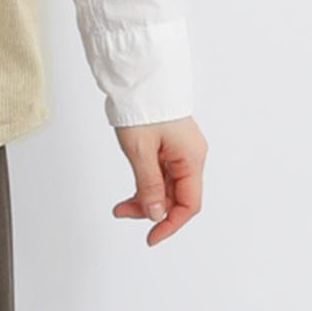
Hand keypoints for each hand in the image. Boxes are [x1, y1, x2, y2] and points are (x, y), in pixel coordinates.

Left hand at [112, 115, 206, 245]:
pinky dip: (146, 181)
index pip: (189, 204)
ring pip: (166, 185)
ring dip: (145, 196)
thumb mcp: (141, 150)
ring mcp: (179, 149)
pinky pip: (161, 171)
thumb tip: (156, 214)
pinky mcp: (168, 143)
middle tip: (123, 212)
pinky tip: (132, 189)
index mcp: (191, 158)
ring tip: (121, 205)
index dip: (171, 223)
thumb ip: (149, 185)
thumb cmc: (142, 105)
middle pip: (176, 195)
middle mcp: (190, 155)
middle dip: (151, 209)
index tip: (152, 236)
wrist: (137, 73)